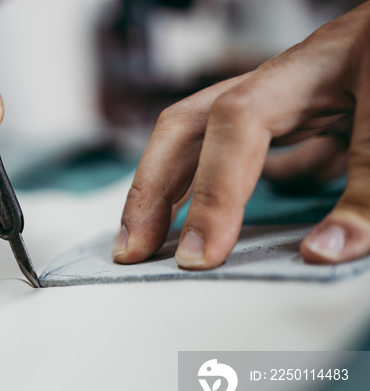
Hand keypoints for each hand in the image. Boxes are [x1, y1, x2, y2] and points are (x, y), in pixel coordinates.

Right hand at [112, 2, 369, 269]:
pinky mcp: (284, 121)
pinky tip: (191, 217)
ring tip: (142, 239)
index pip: (236, 127)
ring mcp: (272, 100)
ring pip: (191, 137)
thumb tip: (322, 254)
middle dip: (150, 188)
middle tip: (131, 250)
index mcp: (304, 71)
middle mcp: (273, 82)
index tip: (200, 257)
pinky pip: (221, 150)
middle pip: (185, 125)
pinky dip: (196, 185)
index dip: (212, 192)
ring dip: (161, 189)